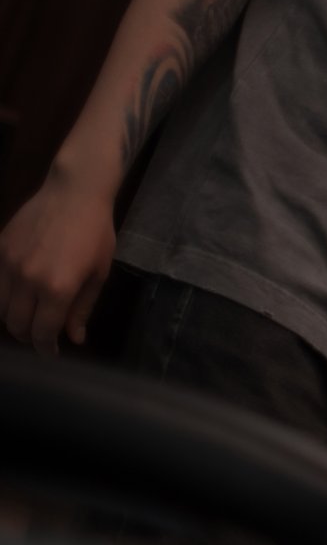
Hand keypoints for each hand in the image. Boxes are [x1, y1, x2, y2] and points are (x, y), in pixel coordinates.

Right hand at [0, 176, 117, 354]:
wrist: (74, 192)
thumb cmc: (95, 232)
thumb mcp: (99, 272)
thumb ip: (82, 308)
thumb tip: (74, 339)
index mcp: (58, 288)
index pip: (42, 332)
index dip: (45, 348)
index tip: (50, 352)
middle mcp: (27, 279)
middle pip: (16, 325)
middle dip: (28, 337)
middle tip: (40, 336)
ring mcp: (8, 264)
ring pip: (0, 309)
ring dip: (13, 319)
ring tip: (28, 317)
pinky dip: (2, 297)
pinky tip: (16, 296)